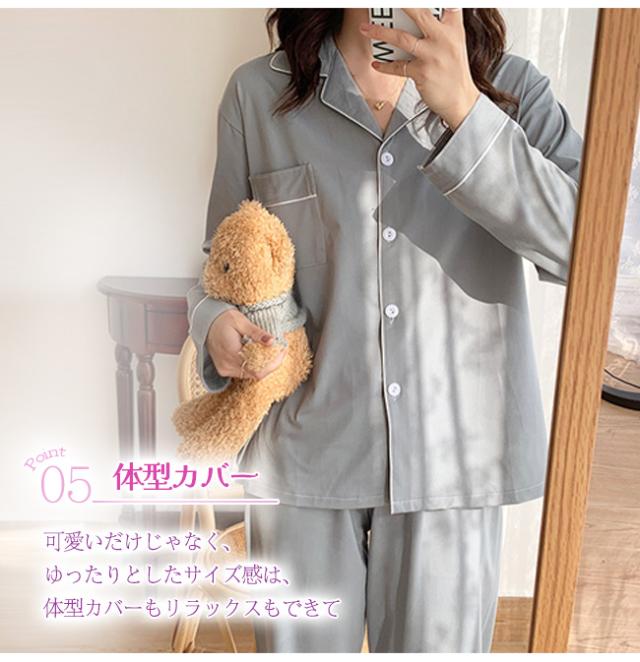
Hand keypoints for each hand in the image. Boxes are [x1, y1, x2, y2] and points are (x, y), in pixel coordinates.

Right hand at [206, 309, 286, 379]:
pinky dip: (253, 365)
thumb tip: (272, 341)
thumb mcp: (240, 321)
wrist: (205, 322)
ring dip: (263, 365)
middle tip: (280, 351)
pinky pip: (243, 372)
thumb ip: (256, 333)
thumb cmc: (223, 319)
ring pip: (250, 374)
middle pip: (256, 374)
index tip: (283, 352)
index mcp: (231, 352)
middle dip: (271, 364)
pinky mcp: (223, 369)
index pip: (258, 369)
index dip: (273, 364)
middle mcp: (227, 365)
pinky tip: (259, 355)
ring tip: (271, 351)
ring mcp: (224, 369)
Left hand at [360, 8, 479, 130]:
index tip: (405, 2)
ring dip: (380, 33)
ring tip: (365, 29)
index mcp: (454, 27)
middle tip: (384, 2)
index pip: (444, 4)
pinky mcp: (422, 73)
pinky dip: (385, 65)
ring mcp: (432, 55)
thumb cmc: (454, 71)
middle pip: (419, 13)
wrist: (461, 100)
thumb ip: (445, 24)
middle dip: (402, 5)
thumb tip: (429, 12)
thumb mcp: (456, 42)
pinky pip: (397, 66)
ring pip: (401, 38)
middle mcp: (444, 38)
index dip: (430, 0)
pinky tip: (376, 64)